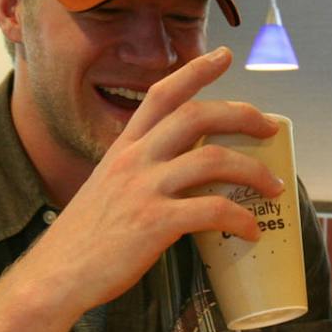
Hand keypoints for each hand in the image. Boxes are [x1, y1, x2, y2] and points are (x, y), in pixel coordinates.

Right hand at [15, 46, 282, 313]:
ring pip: (214, 159)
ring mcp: (144, 189)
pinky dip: (241, 218)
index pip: (161, 94)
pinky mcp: (155, 223)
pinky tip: (252, 231)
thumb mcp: (105, 189)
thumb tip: (177, 181)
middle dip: (243, 116)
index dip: (195, 70)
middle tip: (271, 128)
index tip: (224, 56)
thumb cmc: (83, 240)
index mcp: (122, 148)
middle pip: (197, 116)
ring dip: (254, 171)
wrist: (56, 275)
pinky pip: (212, 210)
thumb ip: (137, 176)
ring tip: (275, 187)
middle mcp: (134, 159)